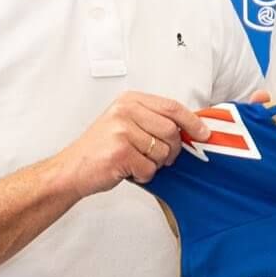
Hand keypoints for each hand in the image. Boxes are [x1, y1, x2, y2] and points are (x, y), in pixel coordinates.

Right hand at [59, 91, 210, 195]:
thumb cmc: (101, 149)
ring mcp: (122, 130)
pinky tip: (127, 170)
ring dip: (154, 164)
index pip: (172, 107)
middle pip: (172, 131)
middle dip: (172, 151)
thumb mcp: (125, 124)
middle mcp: (125, 111)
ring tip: (135, 161)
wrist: (72, 169)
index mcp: (129, 100)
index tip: (204, 133)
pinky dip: (143, 176)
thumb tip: (191, 129)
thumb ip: (153, 121)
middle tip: (159, 158)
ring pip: (163, 152)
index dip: (193, 122)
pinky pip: (150, 169)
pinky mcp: (121, 152)